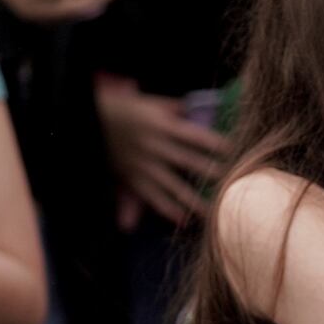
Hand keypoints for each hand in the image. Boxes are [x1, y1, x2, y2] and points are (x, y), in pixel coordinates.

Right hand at [95, 75, 229, 226]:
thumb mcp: (148, 103)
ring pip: (174, 186)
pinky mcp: (132, 179)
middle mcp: (155, 147)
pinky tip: (182, 220)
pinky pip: (151, 197)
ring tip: (215, 213)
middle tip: (237, 186)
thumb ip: (173, 108)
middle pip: (190, 163)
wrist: (83, 121)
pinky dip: (167, 209)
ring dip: (195, 200)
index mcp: (162, 125)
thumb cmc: (121, 109)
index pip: (197, 136)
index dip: (218, 144)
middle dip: (214, 174)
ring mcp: (143, 166)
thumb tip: (197, 107)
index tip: (240, 152)